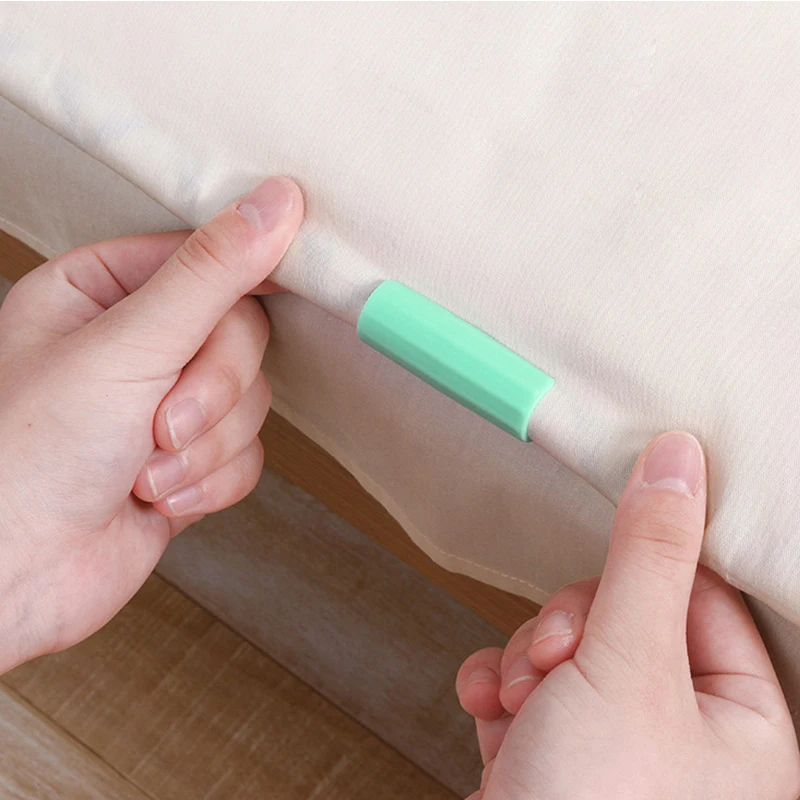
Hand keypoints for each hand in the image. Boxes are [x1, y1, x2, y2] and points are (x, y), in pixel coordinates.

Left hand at [0, 176, 302, 672]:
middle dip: (210, 393)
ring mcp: (165, 407)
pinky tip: (157, 499)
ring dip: (205, 447)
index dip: (235, 296)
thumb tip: (276, 205)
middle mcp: (137, 345)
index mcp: (103, 291)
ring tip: (144, 470)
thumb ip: (209, 275)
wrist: (13, 579)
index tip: (255, 311)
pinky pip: (247, 456)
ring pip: (250, 403)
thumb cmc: (24, 459)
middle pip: (242, 339)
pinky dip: (209, 483)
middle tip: (162, 422)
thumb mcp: (124, 347)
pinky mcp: (188, 462)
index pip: (211, 264)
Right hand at [457, 432, 799, 798]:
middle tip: (554, 658)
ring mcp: (614, 749)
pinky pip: (533, 692)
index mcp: (742, 722)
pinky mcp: (556, 761)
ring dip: (527, 658)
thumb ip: (650, 555)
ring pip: (569, 650)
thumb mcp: (626, 665)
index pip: (701, 594)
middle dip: (569, 627)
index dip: (645, 570)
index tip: (607, 551)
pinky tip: (489, 707)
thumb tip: (681, 458)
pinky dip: (503, 690)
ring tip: (517, 696)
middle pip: (625, 618)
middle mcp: (685, 738)